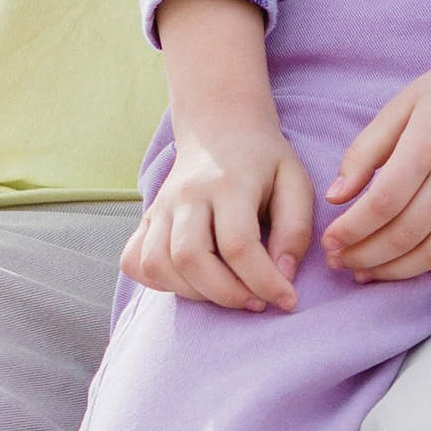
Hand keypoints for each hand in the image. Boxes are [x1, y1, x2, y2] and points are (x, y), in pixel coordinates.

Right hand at [123, 117, 315, 311]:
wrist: (220, 129)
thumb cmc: (264, 161)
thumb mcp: (296, 182)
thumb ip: (295, 229)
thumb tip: (283, 275)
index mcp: (228, 183)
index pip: (238, 246)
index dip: (265, 282)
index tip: (287, 300)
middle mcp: (187, 194)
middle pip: (190, 258)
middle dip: (226, 294)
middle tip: (256, 301)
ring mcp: (160, 206)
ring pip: (157, 264)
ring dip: (194, 293)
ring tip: (227, 292)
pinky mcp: (146, 218)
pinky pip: (134, 261)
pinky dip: (158, 282)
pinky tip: (191, 281)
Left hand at [323, 0, 430, 281]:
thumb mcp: (399, 107)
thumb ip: (364, 152)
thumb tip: (335, 198)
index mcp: (428, 143)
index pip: (383, 203)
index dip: (351, 230)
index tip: (329, 242)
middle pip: (406, 234)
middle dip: (365, 256)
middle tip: (340, 261)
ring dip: (398, 271)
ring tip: (369, 271)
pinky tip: (417, 264)